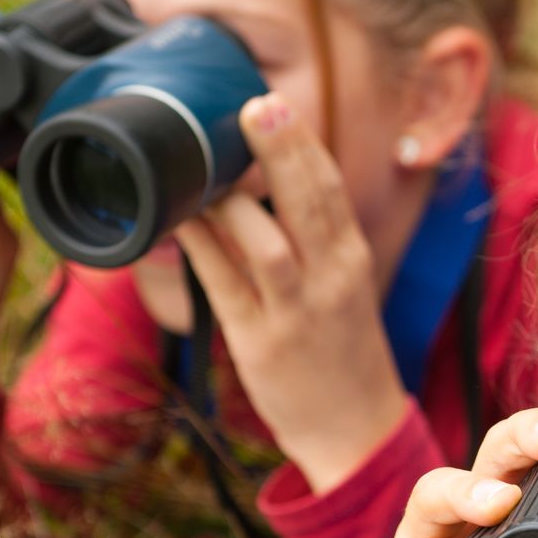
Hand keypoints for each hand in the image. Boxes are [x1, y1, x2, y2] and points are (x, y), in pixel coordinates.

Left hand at [172, 93, 405, 492]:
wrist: (356, 432)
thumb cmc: (342, 353)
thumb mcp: (343, 287)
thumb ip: (313, 239)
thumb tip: (259, 186)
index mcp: (351, 260)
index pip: (330, 190)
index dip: (302, 145)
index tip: (274, 104)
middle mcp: (331, 281)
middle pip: (307, 205)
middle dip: (281, 154)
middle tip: (253, 108)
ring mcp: (296, 314)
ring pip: (269, 247)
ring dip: (237, 204)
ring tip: (210, 169)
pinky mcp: (260, 345)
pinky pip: (225, 288)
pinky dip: (202, 250)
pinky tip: (182, 222)